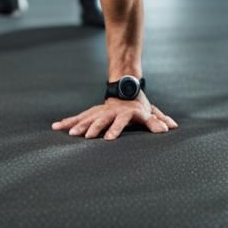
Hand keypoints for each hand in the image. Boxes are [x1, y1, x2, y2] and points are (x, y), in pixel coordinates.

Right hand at [52, 94, 177, 139]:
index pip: (122, 121)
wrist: (124, 88)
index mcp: (126, 112)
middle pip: (102, 119)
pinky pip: (79, 117)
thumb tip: (171, 128)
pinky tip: (56, 127)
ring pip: (88, 118)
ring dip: (80, 126)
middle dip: (95, 128)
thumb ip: (158, 120)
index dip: (115, 129)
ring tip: (72, 134)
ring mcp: (100, 111)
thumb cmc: (138, 106)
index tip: (109, 139)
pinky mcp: (92, 113)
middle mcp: (111, 111)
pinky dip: (68, 122)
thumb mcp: (149, 111)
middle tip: (88, 137)